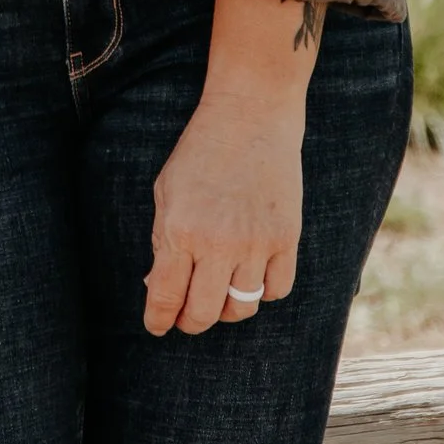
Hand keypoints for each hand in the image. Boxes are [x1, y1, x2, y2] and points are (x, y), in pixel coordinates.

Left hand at [143, 82, 304, 336]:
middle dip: (191, 322)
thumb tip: (158, 286)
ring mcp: (255, 244)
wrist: (250, 117)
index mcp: (180, 231)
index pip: (165, 297)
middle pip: (204, 314)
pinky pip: (276, 290)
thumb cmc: (200, 152)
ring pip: (242, 308)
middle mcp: (217, 244)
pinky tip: (251, 276)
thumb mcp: (166, 191)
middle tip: (187, 317)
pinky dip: (263, 291)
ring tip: (219, 294)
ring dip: (226, 309)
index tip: (157, 326)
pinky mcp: (286, 238)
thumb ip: (162, 240)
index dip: (158, 320)